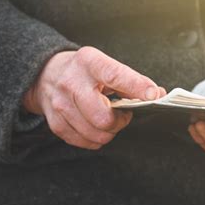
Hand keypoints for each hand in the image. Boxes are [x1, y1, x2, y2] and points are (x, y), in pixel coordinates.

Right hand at [24, 46, 165, 149]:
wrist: (47, 74)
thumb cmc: (85, 71)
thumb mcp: (105, 65)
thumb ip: (131, 79)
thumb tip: (156, 95)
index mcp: (89, 62)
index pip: (114, 75)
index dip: (136, 86)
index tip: (153, 95)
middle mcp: (72, 82)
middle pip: (103, 117)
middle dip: (120, 121)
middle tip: (123, 114)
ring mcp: (61, 104)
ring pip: (95, 133)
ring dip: (109, 131)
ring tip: (109, 119)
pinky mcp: (55, 122)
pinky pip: (84, 142)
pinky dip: (96, 138)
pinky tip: (95, 126)